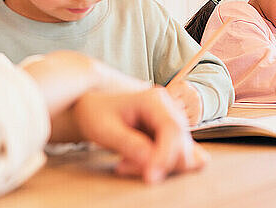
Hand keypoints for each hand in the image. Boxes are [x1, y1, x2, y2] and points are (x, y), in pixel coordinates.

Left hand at [73, 87, 207, 182]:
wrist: (94, 109)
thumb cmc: (96, 114)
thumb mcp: (104, 129)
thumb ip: (127, 144)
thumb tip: (150, 162)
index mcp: (153, 100)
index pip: (172, 128)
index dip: (166, 155)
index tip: (150, 176)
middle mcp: (168, 108)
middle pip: (181, 142)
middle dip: (159, 163)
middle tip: (124, 167)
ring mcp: (172, 121)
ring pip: (182, 152)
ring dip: (158, 166)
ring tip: (125, 162)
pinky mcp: (170, 136)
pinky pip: (178, 156)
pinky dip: (163, 166)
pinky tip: (139, 163)